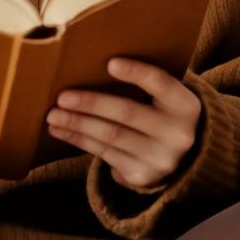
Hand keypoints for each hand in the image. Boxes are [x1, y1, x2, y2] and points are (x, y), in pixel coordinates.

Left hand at [46, 56, 201, 191]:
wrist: (181, 160)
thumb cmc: (162, 114)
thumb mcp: (166, 100)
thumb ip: (145, 85)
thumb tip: (94, 65)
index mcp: (187, 107)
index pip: (162, 84)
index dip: (137, 73)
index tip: (110, 63)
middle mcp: (178, 135)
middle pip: (128, 113)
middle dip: (92, 103)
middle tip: (63, 97)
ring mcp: (159, 159)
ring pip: (110, 136)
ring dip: (77, 123)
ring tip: (53, 114)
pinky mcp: (140, 175)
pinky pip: (103, 153)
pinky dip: (78, 139)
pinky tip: (60, 130)